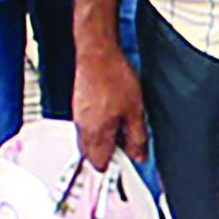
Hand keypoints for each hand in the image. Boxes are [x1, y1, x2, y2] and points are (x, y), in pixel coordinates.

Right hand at [72, 40, 147, 168]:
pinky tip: (112, 112)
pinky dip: (99, 126)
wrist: (97, 53)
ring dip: (104, 139)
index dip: (114, 166)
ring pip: (89, 140)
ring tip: (121, 124)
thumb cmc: (114, 77)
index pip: (100, 165)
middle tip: (126, 144)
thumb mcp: (135, 111)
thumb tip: (139, 155)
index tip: (127, 161)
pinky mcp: (79, 106)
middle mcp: (83, 128)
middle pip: (92, 155)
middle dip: (108, 154)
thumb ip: (137, 138)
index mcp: (97, 134)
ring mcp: (79, 117)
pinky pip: (87, 126)